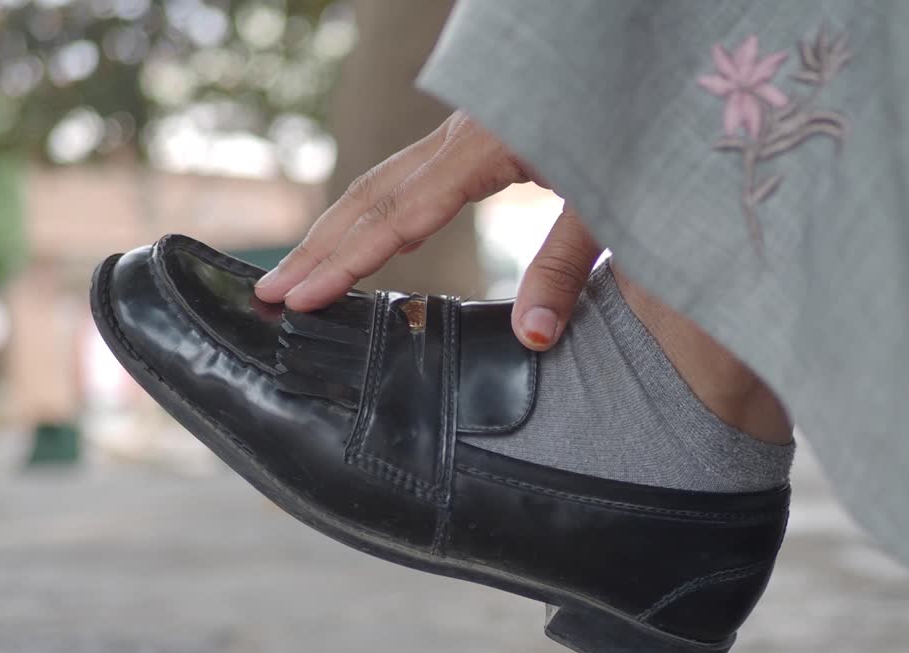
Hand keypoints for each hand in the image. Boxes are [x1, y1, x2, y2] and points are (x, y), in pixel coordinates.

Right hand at [254, 111, 600, 350]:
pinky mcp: (475, 135)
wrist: (641, 59)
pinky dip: (374, 211)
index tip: (300, 297)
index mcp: (483, 146)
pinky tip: (366, 239)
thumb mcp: (606, 202)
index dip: (346, 262)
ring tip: (298, 272)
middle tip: (268, 292)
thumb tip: (532, 338)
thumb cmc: (632, 124)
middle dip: (319, 247)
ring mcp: (464, 131)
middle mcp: (460, 133)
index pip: (398, 215)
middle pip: (371, 194)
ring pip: (383, 180)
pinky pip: (408, 175)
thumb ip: (566, 268)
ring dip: (338, 228)